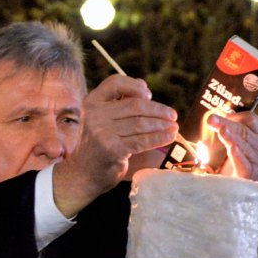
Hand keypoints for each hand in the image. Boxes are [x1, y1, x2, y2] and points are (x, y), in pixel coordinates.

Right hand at [54, 74, 178, 216]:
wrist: (82, 173)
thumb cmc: (98, 144)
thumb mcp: (103, 119)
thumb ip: (120, 103)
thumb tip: (145, 89)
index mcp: (92, 102)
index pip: (114, 83)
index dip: (135, 86)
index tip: (149, 94)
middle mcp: (94, 114)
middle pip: (134, 105)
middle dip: (158, 110)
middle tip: (172, 115)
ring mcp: (101, 132)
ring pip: (140, 123)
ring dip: (161, 125)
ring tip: (174, 127)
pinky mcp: (111, 149)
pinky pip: (141, 141)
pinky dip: (158, 138)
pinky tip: (169, 137)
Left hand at [210, 110, 257, 181]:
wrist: (236, 189)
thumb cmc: (231, 162)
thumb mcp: (230, 143)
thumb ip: (225, 130)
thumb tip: (211, 118)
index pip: (251, 120)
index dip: (236, 116)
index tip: (219, 115)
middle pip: (245, 131)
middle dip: (226, 124)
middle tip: (211, 119)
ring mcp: (257, 162)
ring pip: (245, 147)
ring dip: (232, 138)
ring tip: (222, 131)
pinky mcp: (250, 176)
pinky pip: (245, 165)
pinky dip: (238, 156)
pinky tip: (232, 149)